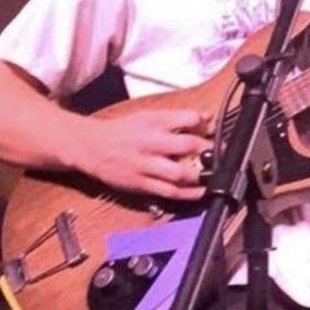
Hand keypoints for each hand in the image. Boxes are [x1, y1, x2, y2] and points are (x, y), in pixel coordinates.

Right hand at [77, 107, 211, 200]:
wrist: (92, 146)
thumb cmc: (122, 130)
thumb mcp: (148, 116)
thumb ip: (176, 117)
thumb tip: (206, 116)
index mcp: (153, 122)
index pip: (186, 118)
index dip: (203, 124)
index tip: (212, 130)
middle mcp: (150, 142)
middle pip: (185, 145)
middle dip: (205, 150)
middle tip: (218, 154)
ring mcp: (145, 165)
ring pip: (177, 173)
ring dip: (199, 176)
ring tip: (212, 176)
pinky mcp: (140, 183)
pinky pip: (167, 191)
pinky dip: (186, 194)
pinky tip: (199, 193)